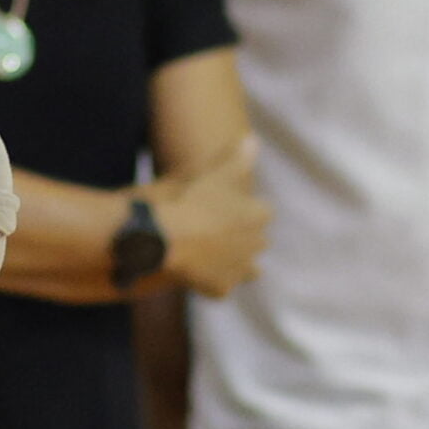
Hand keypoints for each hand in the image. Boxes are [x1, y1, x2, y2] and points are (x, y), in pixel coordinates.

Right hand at [156, 137, 268, 299]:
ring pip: (244, 270)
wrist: (165, 238)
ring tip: (210, 255)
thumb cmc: (191, 200)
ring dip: (233, 263)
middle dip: (241, 238)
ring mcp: (239, 270)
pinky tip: (195, 273)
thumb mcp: (215, 172)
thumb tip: (254, 139)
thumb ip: (238, 157)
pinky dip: (210, 281)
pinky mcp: (221, 289)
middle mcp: (256, 245)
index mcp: (258, 215)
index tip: (225, 206)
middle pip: (255, 242)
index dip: (243, 209)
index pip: (262, 212)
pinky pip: (219, 286)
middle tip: (214, 229)